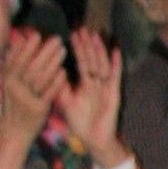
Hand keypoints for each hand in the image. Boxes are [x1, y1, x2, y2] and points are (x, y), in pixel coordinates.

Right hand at [0, 27, 64, 145]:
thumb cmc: (14, 101)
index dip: (27, 47)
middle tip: (58, 39)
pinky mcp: (38, 109)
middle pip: (31, 66)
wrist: (14, 131)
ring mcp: (26, 99)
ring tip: (63, 51)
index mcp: (7, 79)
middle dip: (45, 51)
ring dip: (53, 63)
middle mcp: (14, 88)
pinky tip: (64, 71)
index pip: (17, 59)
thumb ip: (13, 60)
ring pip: (40, 78)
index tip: (38, 34)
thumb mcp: (8, 81)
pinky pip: (49, 92)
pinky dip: (57, 81)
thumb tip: (21, 38)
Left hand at [55, 27, 122, 153]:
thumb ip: (61, 87)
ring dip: (99, 50)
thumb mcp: (66, 102)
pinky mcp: (114, 94)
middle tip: (83, 29)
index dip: (78, 48)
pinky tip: (115, 50)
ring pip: (102, 64)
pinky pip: (115, 77)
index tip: (73, 33)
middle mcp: (96, 83)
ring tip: (95, 36)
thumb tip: (52, 69)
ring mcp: (106, 87)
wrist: (94, 140)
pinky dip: (116, 64)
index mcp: (85, 84)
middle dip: (88, 45)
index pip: (81, 62)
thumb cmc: (80, 122)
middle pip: (92, 60)